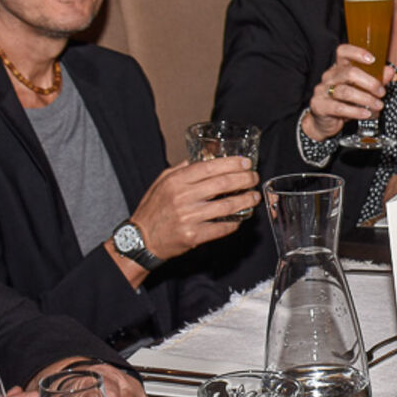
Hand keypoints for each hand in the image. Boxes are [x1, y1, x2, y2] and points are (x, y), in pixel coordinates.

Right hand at [131, 158, 259, 260]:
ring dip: (246, 200)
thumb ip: (183, 168)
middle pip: (223, 183)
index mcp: (176, 181)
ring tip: (254, 196)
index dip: (232, 163)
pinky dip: (234, 223)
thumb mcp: (162, 182)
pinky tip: (240, 218)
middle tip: (254, 178)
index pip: (210, 167)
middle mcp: (183, 197)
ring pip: (227, 206)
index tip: (246, 163)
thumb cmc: (153, 209)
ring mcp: (189, 218)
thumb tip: (205, 157)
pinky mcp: (194, 236)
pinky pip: (221, 228)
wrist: (141, 239)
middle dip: (245, 179)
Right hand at [302, 43, 396, 142]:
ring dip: (366, 99)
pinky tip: (366, 113)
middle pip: (348, 73)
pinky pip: (339, 108)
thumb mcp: (361, 90)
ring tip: (378, 105)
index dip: (357, 53)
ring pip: (345, 91)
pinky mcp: (320, 106)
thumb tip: (390, 71)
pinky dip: (356, 111)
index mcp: (338, 68)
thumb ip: (375, 79)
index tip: (372, 59)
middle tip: (381, 92)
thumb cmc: (344, 102)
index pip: (343, 52)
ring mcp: (322, 91)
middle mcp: (329, 76)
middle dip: (369, 83)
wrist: (325, 122)